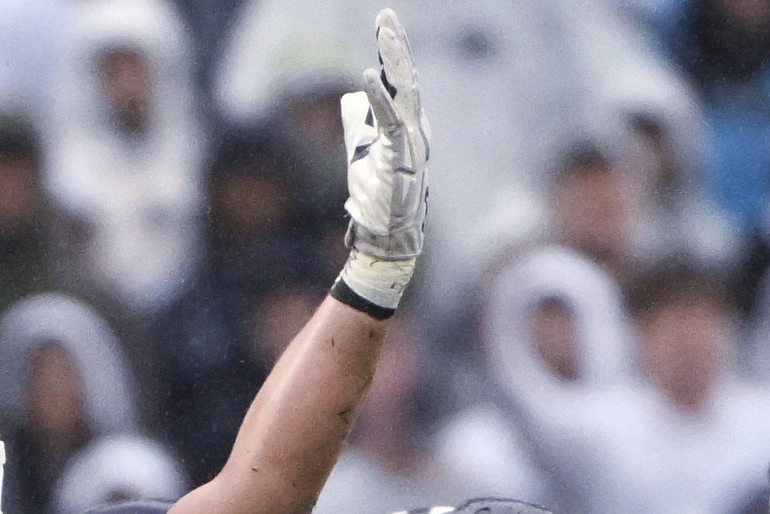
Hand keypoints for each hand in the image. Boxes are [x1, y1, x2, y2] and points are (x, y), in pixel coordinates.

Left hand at [335, 9, 428, 314]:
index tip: (384, 22)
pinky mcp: (402, 158)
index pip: (401, 80)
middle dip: (396, 46)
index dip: (393, 52)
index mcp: (408, 124)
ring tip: (383, 34)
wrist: (386, 235)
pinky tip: (367, 75)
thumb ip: (361, 121)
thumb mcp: (364, 149)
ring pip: (407, 93)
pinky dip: (381, 98)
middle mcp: (416, 128)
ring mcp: (413, 143)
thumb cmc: (377, 196)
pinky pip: (392, 122)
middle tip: (385, 16)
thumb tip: (352, 97)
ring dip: (394, 63)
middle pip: (407, 78)